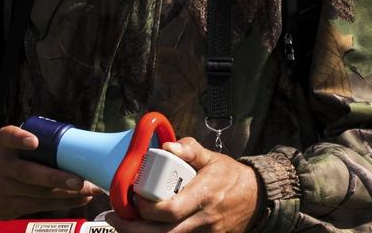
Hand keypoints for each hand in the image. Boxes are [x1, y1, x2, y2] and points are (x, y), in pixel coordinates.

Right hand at [0, 125, 104, 218]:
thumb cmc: (9, 160)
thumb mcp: (12, 147)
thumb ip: (36, 144)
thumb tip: (79, 145)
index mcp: (3, 145)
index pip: (8, 137)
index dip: (20, 139)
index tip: (34, 141)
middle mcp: (0, 167)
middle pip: (28, 173)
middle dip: (56, 178)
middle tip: (79, 180)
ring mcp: (3, 189)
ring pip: (39, 194)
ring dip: (68, 194)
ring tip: (90, 190)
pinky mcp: (9, 207)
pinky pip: (40, 207)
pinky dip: (64, 203)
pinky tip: (80, 199)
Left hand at [108, 137, 259, 232]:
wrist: (257, 198)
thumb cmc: (230, 176)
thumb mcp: (212, 157)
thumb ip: (189, 149)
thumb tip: (166, 146)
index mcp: (205, 195)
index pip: (170, 210)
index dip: (146, 208)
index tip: (133, 198)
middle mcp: (205, 219)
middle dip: (134, 230)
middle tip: (115, 219)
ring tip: (125, 227)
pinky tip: (146, 231)